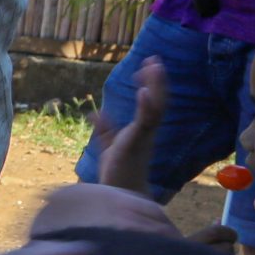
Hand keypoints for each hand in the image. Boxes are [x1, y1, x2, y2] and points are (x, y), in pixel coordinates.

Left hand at [90, 57, 166, 193]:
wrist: (119, 195)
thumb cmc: (117, 174)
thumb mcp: (109, 147)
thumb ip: (106, 130)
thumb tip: (96, 113)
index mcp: (141, 131)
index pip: (150, 103)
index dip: (151, 84)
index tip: (146, 66)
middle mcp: (146, 133)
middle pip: (158, 102)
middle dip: (157, 80)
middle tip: (154, 59)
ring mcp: (144, 138)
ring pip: (156, 108)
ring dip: (156, 86)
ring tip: (153, 66)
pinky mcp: (137, 144)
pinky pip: (146, 123)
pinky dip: (146, 106)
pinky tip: (144, 91)